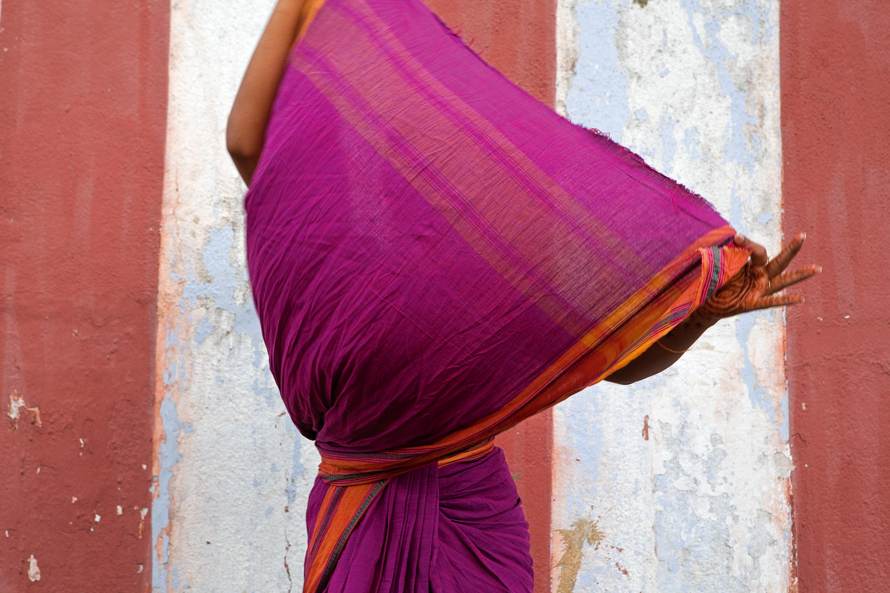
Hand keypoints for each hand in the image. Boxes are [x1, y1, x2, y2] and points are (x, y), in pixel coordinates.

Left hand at [697, 232, 820, 319]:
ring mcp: (758, 290)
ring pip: (782, 280)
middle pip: (779, 261)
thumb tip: (726, 238)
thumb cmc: (712, 281)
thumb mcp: (718, 266)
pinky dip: (785, 300)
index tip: (736, 236)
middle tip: (803, 235)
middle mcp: (759, 276)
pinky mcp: (752, 303)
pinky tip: (801, 299)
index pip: (758, 251)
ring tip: (817, 268)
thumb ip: (724, 255)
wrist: (704, 303)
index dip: (748, 243)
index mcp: (751, 265)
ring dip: (800, 275)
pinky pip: (770, 302)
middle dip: (791, 249)